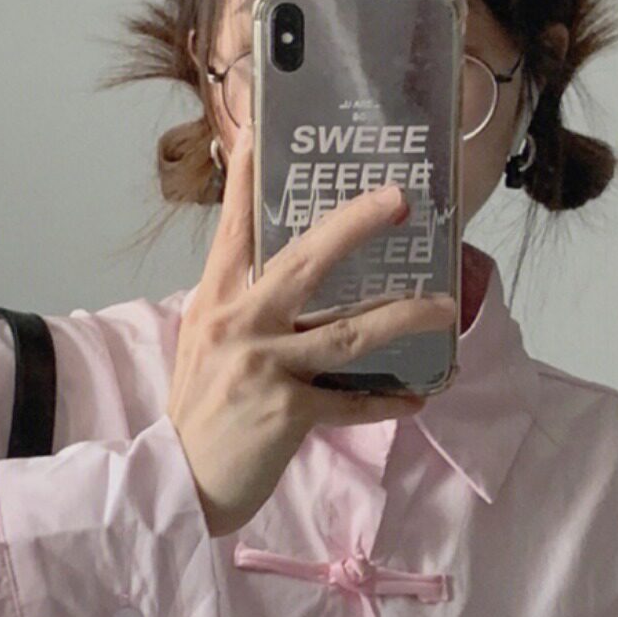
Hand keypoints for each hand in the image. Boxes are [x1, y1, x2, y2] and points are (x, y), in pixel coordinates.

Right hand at [168, 123, 455, 537]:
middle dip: (356, 226)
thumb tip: (286, 282)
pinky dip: (385, 402)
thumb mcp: (204, 345)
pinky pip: (349, 402)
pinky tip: (416, 397)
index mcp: (215, 301)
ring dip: (402, 318)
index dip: (250, 181)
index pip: (234, 230)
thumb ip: (238, 308)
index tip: (263, 134)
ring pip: (347, 333)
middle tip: (398, 200)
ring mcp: (261, 365)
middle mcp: (237, 324)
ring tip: (442, 310)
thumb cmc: (197, 413)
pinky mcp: (285, 410)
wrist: (175, 482)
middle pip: (305, 262)